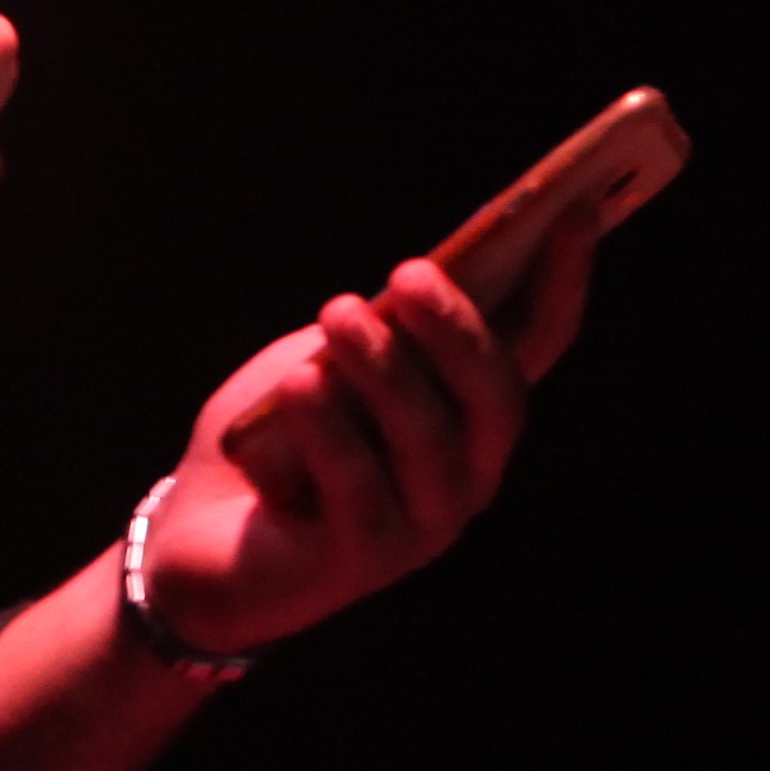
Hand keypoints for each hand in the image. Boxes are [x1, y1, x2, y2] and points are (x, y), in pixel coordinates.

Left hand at [144, 208, 605, 656]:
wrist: (196, 537)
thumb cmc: (278, 431)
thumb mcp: (333, 358)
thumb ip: (382, 330)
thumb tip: (423, 283)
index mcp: (470, 414)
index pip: (538, 343)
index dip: (563, 278)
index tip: (573, 208)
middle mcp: (466, 474)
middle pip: (496, 399)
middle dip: (459, 331)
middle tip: (410, 272)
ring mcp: (421, 526)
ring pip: (430, 440)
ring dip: (386, 368)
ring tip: (340, 314)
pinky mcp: (359, 562)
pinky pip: (358, 488)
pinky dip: (330, 429)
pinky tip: (299, 386)